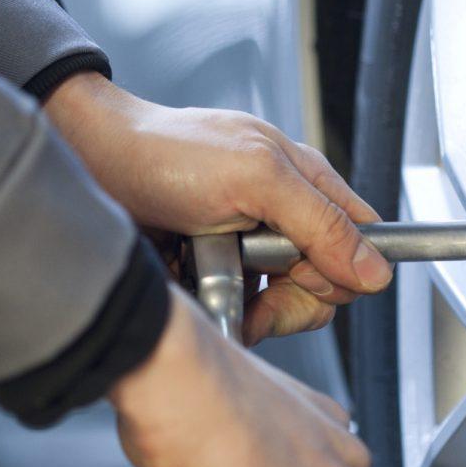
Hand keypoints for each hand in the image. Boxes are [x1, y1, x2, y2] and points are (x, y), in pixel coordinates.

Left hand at [45, 72, 391, 343]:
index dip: (340, 272)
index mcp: (305, 185)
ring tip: (207, 278)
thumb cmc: (166, 152)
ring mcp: (247, 250)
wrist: (91, 164)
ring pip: (279, 309)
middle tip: (248, 278)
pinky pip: (237, 314)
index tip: (301, 275)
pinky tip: (192, 287)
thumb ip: (321, 223)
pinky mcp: (214, 275)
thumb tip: (373, 270)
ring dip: (246, 306)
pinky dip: (218, 311)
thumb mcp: (256, 178)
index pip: (360, 245)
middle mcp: (282, 219)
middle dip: (289, 298)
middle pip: (322, 287)